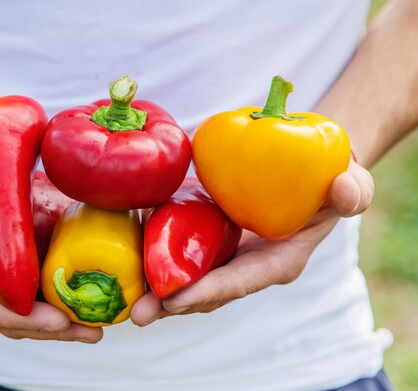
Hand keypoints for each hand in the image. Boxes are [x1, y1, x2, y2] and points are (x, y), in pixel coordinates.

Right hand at [0, 146, 102, 342]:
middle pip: (12, 318)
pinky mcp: (3, 259)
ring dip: (62, 314)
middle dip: (53, 328)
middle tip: (94, 330)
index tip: (60, 321)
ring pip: (26, 305)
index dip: (23, 320)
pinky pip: (33, 280)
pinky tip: (91, 282)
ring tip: (103, 316)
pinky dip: (59, 285)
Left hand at [131, 159, 373, 325]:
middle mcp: (249, 265)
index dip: (210, 291)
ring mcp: (227, 255)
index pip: (242, 282)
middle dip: (174, 303)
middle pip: (208, 291)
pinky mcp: (211, 239)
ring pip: (190, 278)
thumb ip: (353, 190)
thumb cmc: (331, 178)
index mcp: (279, 260)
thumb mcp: (350, 182)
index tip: (177, 299)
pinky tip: (130, 253)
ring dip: (159, 289)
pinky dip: (157, 256)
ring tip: (129, 297)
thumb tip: (342, 193)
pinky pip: (183, 252)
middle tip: (139, 312)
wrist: (311, 171)